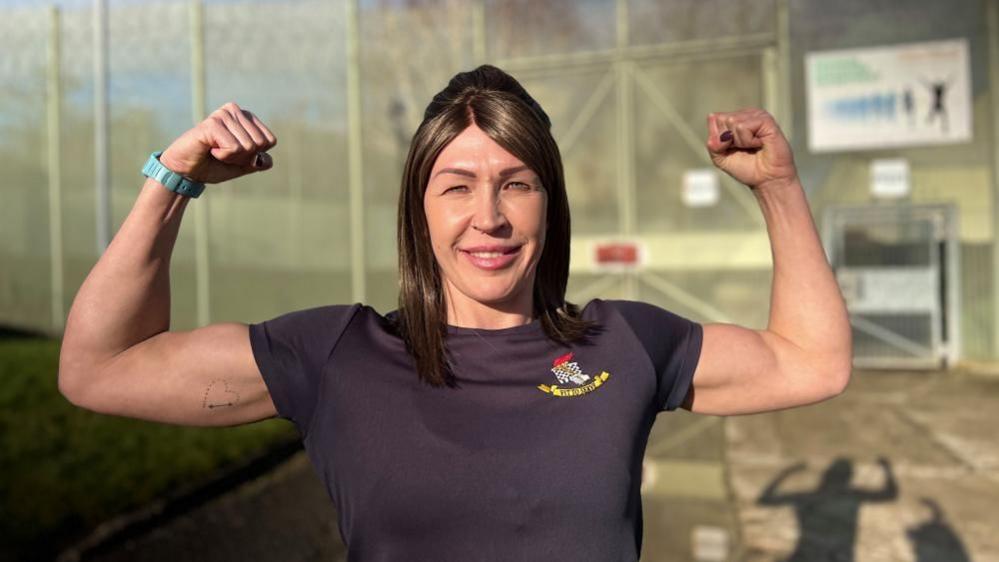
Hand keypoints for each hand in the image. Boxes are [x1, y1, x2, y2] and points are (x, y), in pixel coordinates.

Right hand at [159, 102, 276, 184]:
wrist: (187, 172)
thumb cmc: (213, 165)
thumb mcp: (243, 165)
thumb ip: (260, 161)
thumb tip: (267, 160)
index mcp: (246, 117)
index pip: (270, 141)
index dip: (254, 155)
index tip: (234, 154)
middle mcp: (235, 110)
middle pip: (260, 144)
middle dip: (243, 157)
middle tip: (223, 153)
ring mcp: (223, 114)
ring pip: (248, 146)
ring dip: (232, 157)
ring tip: (214, 151)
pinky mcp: (212, 123)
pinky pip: (234, 148)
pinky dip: (223, 156)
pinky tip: (209, 149)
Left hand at [706, 109, 796, 191]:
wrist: (767, 180)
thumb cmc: (747, 168)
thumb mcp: (720, 158)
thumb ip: (712, 142)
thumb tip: (713, 120)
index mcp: (737, 119)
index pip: (714, 119)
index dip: (719, 139)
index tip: (733, 148)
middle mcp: (747, 114)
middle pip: (722, 119)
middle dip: (728, 140)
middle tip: (745, 148)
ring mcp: (758, 116)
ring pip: (732, 121)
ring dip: (740, 141)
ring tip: (753, 146)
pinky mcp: (766, 120)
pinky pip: (743, 126)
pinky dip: (748, 141)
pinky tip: (759, 144)